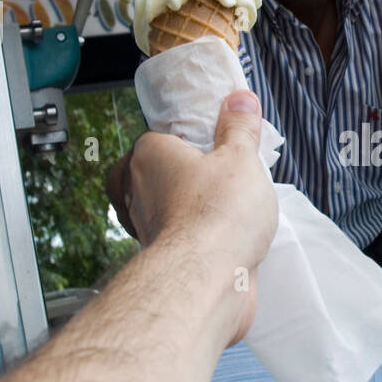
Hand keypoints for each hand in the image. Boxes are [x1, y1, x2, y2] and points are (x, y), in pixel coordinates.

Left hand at [106, 91, 277, 340]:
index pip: (162, 135)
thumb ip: (240, 128)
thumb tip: (239, 101)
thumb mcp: (241, 158)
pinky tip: (230, 239)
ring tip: (233, 208)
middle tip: (226, 174)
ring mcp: (148, 228)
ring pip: (171, 207)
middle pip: (164, 173)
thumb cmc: (216, 217)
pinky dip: (201, 238)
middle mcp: (139, 191)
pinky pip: (183, 239)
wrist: (209, 280)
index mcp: (149, 155)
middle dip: (192, 175)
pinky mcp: (165, 259)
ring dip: (196, 209)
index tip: (218, 141)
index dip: (192, 138)